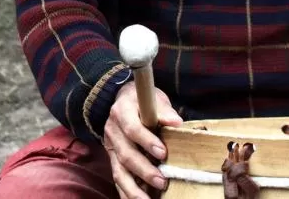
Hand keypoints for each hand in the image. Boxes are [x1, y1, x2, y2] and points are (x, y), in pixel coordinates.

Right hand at [104, 81, 183, 198]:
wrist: (122, 100)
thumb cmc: (142, 101)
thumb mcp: (153, 98)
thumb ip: (164, 111)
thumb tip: (177, 123)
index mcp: (121, 111)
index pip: (131, 128)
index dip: (146, 141)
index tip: (163, 153)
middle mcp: (112, 130)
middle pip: (125, 154)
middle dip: (144, 170)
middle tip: (162, 181)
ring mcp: (111, 147)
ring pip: (119, 171)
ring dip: (134, 188)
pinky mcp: (112, 159)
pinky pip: (117, 179)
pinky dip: (127, 193)